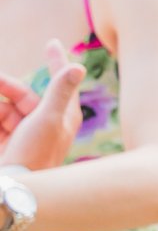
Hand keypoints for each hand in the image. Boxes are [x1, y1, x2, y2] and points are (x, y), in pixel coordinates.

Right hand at [1, 41, 85, 170]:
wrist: (14, 187)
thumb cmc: (35, 153)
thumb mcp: (48, 119)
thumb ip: (60, 91)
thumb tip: (78, 66)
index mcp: (62, 116)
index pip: (60, 82)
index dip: (56, 61)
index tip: (52, 43)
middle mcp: (44, 123)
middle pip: (20, 94)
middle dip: (4, 87)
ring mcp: (23, 133)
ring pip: (3, 107)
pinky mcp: (6, 142)